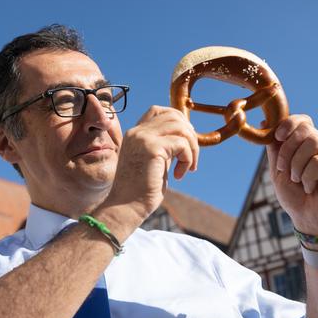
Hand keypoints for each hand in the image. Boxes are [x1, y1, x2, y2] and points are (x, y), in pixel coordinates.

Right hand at [103, 106, 198, 221]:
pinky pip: (182, 144)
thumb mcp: (154, 162)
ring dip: (192, 147)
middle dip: (190, 134)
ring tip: (189, 167)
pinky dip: (188, 159)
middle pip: (173, 115)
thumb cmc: (140, 191)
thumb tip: (187, 136)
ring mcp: (142, 138)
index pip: (157, 110)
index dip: (177, 120)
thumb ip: (165, 147)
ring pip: (181, 128)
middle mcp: (136, 132)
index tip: (185, 141)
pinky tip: (179, 175)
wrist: (125, 207)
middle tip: (191, 156)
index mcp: (134, 134)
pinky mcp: (151, 148)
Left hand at [265, 115, 317, 235]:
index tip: (277, 136)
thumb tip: (264, 122)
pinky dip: (309, 176)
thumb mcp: (277, 170)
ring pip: (313, 143)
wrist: (307, 219)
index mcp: (308, 144)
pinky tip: (310, 188)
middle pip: (306, 129)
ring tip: (297, 180)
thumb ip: (274, 148)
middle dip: (288, 149)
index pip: (303, 121)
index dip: (289, 124)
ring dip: (297, 164)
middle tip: (284, 169)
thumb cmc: (294, 195)